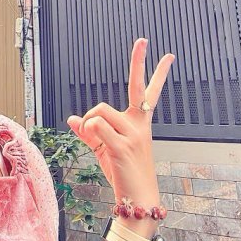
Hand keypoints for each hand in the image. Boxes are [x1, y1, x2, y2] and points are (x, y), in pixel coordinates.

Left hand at [67, 38, 173, 237]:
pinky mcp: (122, 146)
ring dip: (89, 122)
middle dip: (139, 61)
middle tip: (143, 40)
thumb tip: (72, 119)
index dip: (158, 73)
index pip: (150, 92)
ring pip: (99, 111)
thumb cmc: (123, 173)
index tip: (169, 55)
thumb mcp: (106, 149)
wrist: (137, 199)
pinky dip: (87, 132)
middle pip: (138, 86)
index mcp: (140, 122)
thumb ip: (90, 133)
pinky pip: (95, 126)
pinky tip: (95, 144)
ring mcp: (133, 134)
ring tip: (92, 138)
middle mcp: (139, 124)